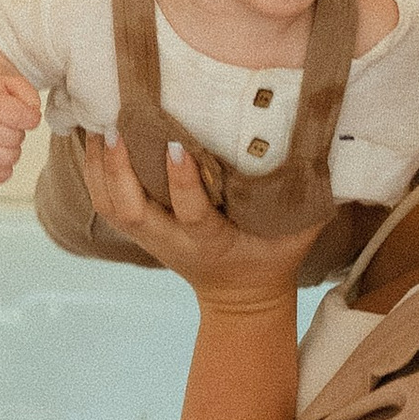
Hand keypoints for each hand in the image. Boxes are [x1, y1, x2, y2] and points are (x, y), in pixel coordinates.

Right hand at [0, 64, 41, 186]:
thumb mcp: (14, 84)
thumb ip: (30, 96)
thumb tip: (33, 116)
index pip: (15, 116)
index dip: (31, 118)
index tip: (29, 116)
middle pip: (12, 140)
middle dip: (19, 133)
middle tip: (11, 126)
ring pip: (3, 161)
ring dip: (12, 152)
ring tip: (5, 140)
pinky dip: (2, 171)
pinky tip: (1, 155)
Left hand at [79, 131, 323, 311]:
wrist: (242, 296)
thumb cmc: (273, 255)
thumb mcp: (299, 232)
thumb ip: (312, 194)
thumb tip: (330, 140)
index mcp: (211, 242)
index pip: (191, 214)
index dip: (181, 184)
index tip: (177, 147)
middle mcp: (172, 241)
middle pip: (131, 211)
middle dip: (118, 171)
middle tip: (114, 127)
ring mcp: (150, 238)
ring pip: (110, 207)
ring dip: (98, 168)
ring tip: (94, 122)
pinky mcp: (139, 231)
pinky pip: (105, 203)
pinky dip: (92, 173)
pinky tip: (88, 138)